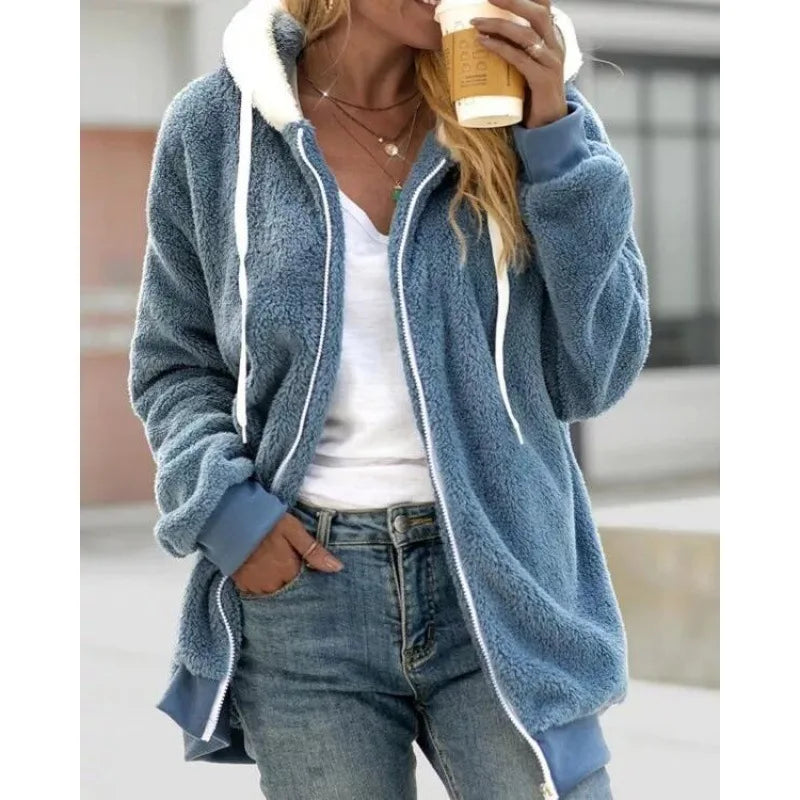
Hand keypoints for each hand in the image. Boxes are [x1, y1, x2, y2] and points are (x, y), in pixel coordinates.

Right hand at [232, 511, 342, 594]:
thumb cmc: (266, 522)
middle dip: (286, 575)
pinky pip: (254, 590)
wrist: (230, 520)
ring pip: (271, 589)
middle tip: (281, 556)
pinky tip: (257, 567)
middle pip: (286, 586)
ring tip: (269, 561)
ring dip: (272, 580)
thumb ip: (314, 551)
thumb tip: (338, 568)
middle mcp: (272, 583)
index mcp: (288, 571)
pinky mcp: (240, 584)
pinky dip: (258, 581)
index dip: (300, 568)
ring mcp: (254, 586)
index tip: (296, 558)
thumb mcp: (294, 531)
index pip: (302, 580)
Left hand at [470, 0, 567, 128]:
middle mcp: (555, 47)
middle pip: (538, 13)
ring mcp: (551, 63)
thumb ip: (514, 50)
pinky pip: (520, 59)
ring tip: (476, 24)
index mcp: (551, 39)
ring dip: (499, 26)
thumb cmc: (532, 95)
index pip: (544, 8)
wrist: (549, 126)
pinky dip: (501, 49)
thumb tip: (482, 36)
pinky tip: (484, 43)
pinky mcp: (543, 81)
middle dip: (513, 2)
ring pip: (526, 35)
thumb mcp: (525, 66)